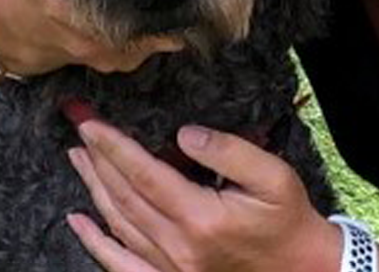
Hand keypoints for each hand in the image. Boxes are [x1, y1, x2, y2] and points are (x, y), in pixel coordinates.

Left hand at [65, 119, 341, 271]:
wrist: (302, 270)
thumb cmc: (288, 221)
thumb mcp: (274, 177)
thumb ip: (229, 151)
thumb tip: (184, 134)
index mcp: (201, 218)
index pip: (144, 174)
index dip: (113, 146)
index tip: (89, 121)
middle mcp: (179, 246)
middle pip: (123, 196)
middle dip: (96, 157)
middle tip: (76, 125)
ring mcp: (171, 268)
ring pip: (118, 223)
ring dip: (94, 187)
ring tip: (78, 156)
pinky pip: (122, 264)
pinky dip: (96, 243)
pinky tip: (78, 222)